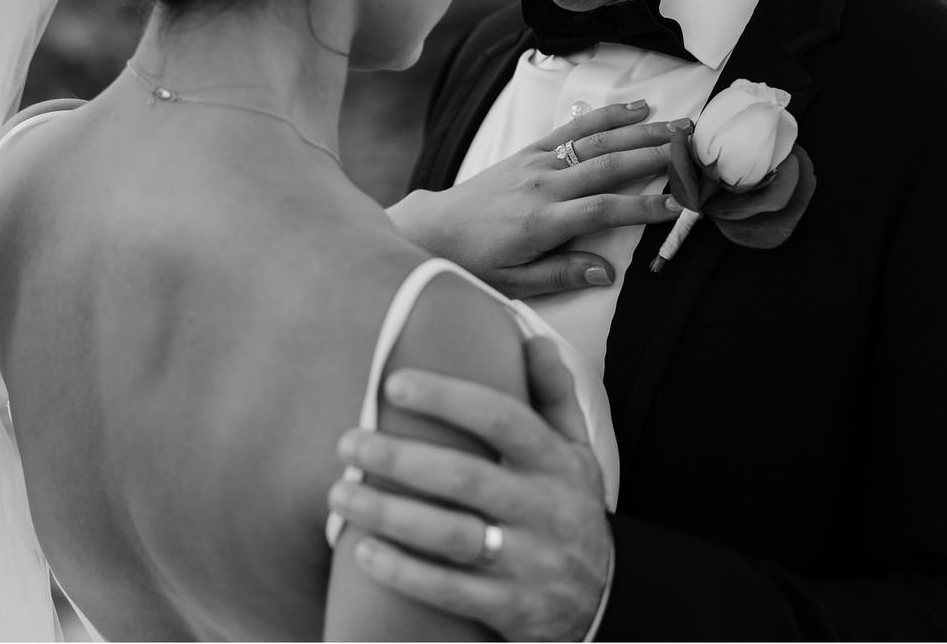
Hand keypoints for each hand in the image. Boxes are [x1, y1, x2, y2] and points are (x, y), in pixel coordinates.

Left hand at [330, 339, 611, 641]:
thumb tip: (534, 339)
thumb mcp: (577, 450)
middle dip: (400, 458)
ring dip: (389, 515)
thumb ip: (553, 396)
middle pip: (466, 476)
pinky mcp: (512, 608)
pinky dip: (404, 573)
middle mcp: (544, 508)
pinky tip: (362, 553)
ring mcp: (529, 561)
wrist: (607, 598)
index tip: (395, 383)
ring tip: (339, 495)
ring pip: (452, 536)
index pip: (503, 417)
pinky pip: (451, 591)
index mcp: (556, 461)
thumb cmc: (570, 508)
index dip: (448, 398)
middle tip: (348, 443)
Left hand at [390, 101, 689, 297]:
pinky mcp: (530, 151)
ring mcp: (536, 163)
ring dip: (640, 131)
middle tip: (694, 152)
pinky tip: (636, 108)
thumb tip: (606, 273)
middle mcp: (542, 186)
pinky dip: (606, 116)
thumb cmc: (475, 261)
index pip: (601, 210)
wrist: (434, 229)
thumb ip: (561, 275)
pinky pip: (573, 129)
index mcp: (540, 223)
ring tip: (678, 127)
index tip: (677, 205)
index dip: (641, 207)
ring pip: (596, 141)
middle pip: (607, 166)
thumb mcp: (514, 283)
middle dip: (654, 156)